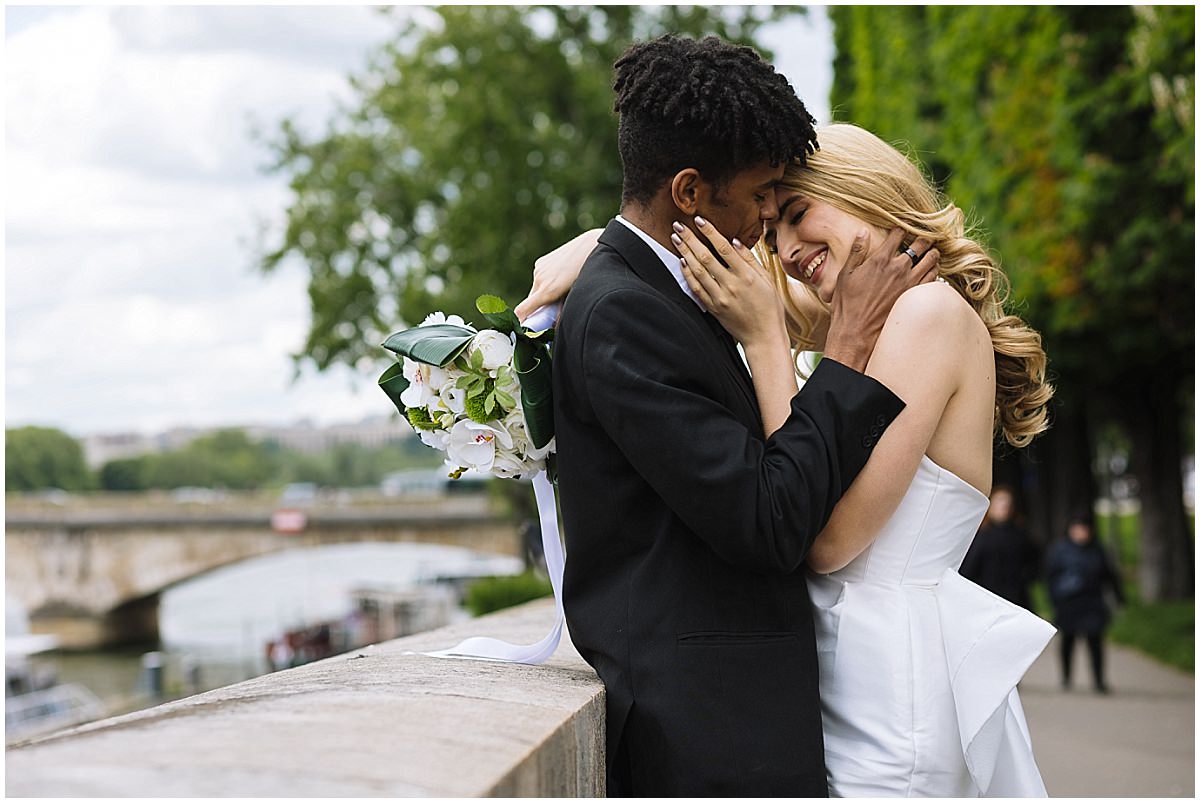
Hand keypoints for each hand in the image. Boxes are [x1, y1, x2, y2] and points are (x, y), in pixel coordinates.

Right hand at [514, 228, 602, 321]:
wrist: (590, 248)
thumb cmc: (586, 275)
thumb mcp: (575, 296)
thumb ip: (562, 311)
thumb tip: (555, 325)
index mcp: (548, 291)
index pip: (523, 310)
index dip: (520, 321)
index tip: (522, 328)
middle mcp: (540, 280)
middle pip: (531, 302)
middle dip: (538, 308)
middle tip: (551, 311)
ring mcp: (539, 270)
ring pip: (535, 289)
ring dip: (542, 294)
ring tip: (561, 288)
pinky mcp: (540, 262)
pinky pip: (539, 278)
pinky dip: (545, 282)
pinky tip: (559, 277)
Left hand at [672, 216, 786, 347]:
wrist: (764, 337)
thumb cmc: (769, 307)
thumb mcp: (767, 280)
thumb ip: (750, 260)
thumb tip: (734, 241)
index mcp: (747, 276)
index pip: (724, 248)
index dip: (710, 232)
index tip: (699, 220)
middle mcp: (732, 285)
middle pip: (706, 257)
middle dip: (690, 239)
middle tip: (678, 226)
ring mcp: (720, 298)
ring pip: (698, 272)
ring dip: (685, 253)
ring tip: (676, 239)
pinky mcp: (713, 308)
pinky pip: (696, 288)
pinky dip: (688, 274)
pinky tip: (682, 262)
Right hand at [823, 228, 939, 371]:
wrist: (856, 332)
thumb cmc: (847, 305)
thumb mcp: (845, 275)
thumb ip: (856, 251)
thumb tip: (863, 231)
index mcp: (880, 259)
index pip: (898, 234)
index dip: (901, 229)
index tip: (901, 230)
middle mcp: (899, 268)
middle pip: (921, 244)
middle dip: (922, 238)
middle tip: (921, 239)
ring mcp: (910, 282)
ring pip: (932, 259)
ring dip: (931, 254)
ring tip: (928, 254)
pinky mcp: (915, 296)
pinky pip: (934, 278)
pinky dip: (933, 271)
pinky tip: (928, 272)